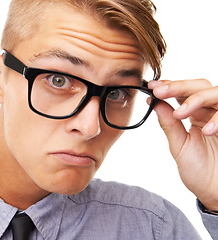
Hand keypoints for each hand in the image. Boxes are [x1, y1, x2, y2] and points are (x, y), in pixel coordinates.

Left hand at [148, 79, 217, 210]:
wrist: (216, 191)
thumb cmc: (199, 171)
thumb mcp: (179, 146)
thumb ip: (169, 124)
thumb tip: (153, 103)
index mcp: (196, 115)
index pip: (184, 92)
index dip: (169, 86)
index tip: (152, 87)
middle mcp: (211, 113)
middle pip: (200, 85)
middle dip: (179, 86)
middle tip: (160, 92)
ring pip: (216, 92)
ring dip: (196, 98)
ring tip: (180, 113)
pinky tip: (206, 130)